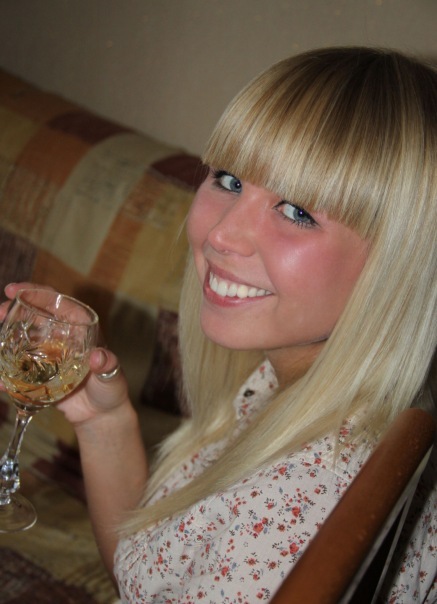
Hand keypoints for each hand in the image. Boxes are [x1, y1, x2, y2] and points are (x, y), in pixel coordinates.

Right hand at [0, 283, 130, 425]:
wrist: (99, 415)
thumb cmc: (111, 391)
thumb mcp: (112, 377)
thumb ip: (107, 366)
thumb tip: (98, 356)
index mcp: (80, 328)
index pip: (56, 302)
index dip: (35, 292)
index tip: (13, 290)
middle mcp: (62, 336)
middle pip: (34, 315)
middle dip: (14, 310)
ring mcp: (49, 353)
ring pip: (23, 337)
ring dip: (7, 336)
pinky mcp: (39, 372)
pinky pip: (20, 366)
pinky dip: (7, 370)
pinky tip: (1, 381)